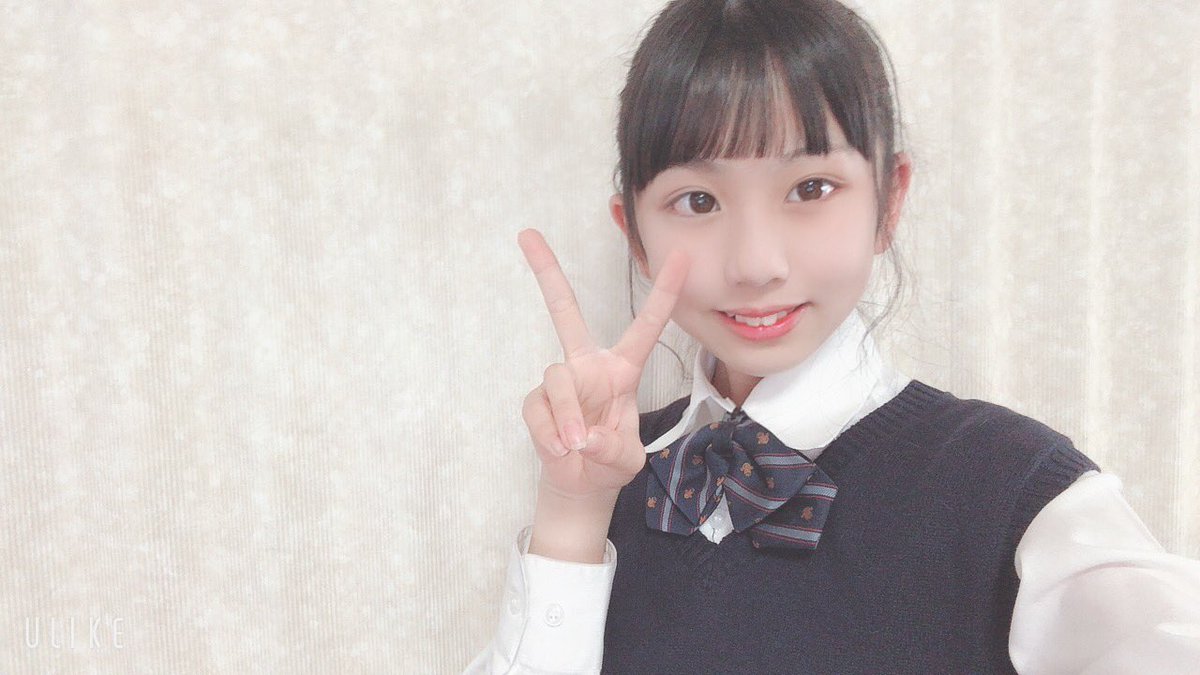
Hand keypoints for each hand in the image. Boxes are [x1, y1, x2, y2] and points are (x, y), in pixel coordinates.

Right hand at [517, 228, 688, 500]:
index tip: (679, 256)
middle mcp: (588, 366)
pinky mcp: (536, 402)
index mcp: (622, 369)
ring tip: (577, 445)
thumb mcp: (628, 458)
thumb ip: (612, 446)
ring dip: (568, 415)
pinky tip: (561, 449)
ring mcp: (560, 382)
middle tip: (527, 234)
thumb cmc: (610, 461)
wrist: (581, 484)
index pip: (646, 326)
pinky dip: (551, 434)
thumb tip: (582, 437)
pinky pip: (540, 410)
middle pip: (564, 311)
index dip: (664, 292)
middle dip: (546, 272)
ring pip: (558, 380)